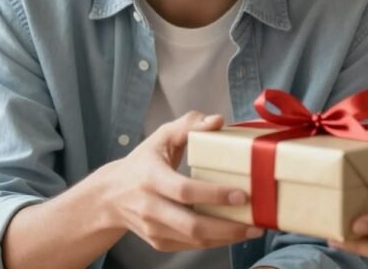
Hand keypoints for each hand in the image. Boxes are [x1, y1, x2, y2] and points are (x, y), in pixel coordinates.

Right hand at [96, 110, 264, 251]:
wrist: (110, 196)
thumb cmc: (143, 162)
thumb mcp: (161, 137)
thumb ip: (189, 125)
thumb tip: (218, 120)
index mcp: (150, 178)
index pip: (184, 191)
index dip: (214, 195)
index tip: (242, 195)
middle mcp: (150, 207)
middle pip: (191, 225)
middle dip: (228, 227)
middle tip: (257, 222)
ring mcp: (153, 229)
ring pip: (194, 240)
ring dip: (227, 238)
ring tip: (254, 230)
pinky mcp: (159, 242)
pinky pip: (191, 246)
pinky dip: (215, 242)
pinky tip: (235, 233)